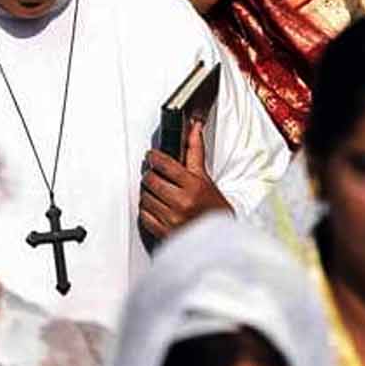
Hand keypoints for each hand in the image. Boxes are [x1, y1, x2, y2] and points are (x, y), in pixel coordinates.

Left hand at [139, 118, 231, 242]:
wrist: (220, 238)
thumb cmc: (213, 207)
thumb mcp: (205, 177)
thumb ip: (195, 151)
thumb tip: (193, 127)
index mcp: (193, 186)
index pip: (165, 165)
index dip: (154, 157)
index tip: (152, 156)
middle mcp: (183, 203)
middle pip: (151, 180)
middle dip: (150, 175)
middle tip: (154, 174)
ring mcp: (173, 219)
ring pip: (145, 198)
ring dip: (147, 193)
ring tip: (156, 191)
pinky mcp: (165, 233)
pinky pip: (144, 216)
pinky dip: (146, 210)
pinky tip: (155, 206)